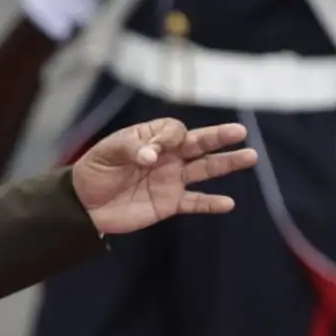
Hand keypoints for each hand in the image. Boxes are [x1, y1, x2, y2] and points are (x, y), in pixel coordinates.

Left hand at [70, 118, 257, 235]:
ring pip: (205, 169)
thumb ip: (131, 149)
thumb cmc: (94, 170)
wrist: (85, 204)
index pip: (174, 131)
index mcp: (152, 138)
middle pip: (198, 144)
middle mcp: (168, 157)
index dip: (169, 138)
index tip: (152, 153)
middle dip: (218, 137)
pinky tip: (228, 203)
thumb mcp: (107, 152)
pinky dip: (210, 203)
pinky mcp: (170, 203)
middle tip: (240, 132)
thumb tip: (153, 157)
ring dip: (226, 164)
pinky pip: (195, 202)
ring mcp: (172, 179)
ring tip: (250, 156)